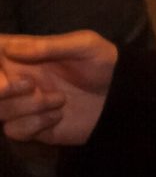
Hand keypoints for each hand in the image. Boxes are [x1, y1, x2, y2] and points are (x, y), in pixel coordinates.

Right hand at [0, 30, 115, 143]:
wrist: (123, 98)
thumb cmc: (103, 64)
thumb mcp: (84, 45)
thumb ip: (47, 46)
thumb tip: (9, 48)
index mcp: (20, 54)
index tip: (5, 69)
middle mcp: (13, 79)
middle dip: (0, 89)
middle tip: (29, 85)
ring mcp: (20, 104)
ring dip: (28, 106)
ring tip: (60, 99)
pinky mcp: (30, 127)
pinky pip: (13, 130)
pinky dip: (34, 124)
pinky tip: (58, 116)